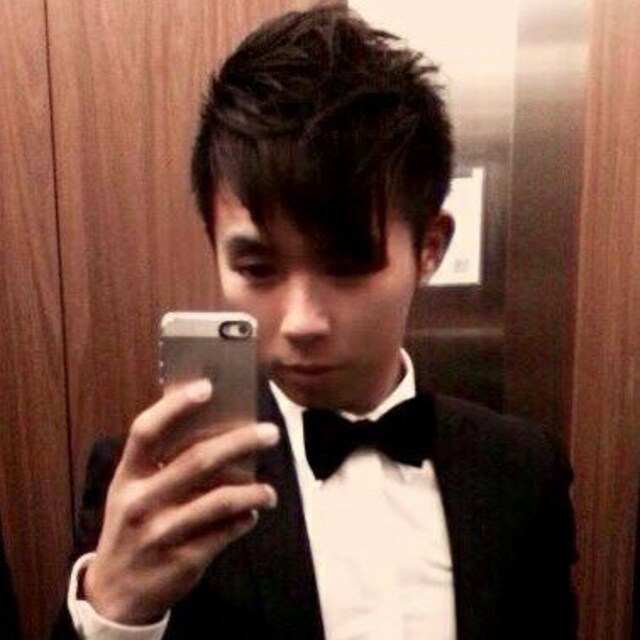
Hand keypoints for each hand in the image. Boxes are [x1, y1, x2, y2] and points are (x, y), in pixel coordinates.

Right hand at [83, 379, 278, 624]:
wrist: (115, 593)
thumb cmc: (133, 525)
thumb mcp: (133, 491)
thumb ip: (163, 462)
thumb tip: (217, 424)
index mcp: (127, 476)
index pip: (146, 431)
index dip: (176, 406)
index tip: (208, 387)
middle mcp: (140, 502)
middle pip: (197, 460)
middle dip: (240, 442)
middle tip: (271, 433)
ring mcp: (160, 533)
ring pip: (220, 500)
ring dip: (254, 491)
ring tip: (269, 491)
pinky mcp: (182, 560)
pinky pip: (225, 532)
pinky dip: (246, 520)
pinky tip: (253, 514)